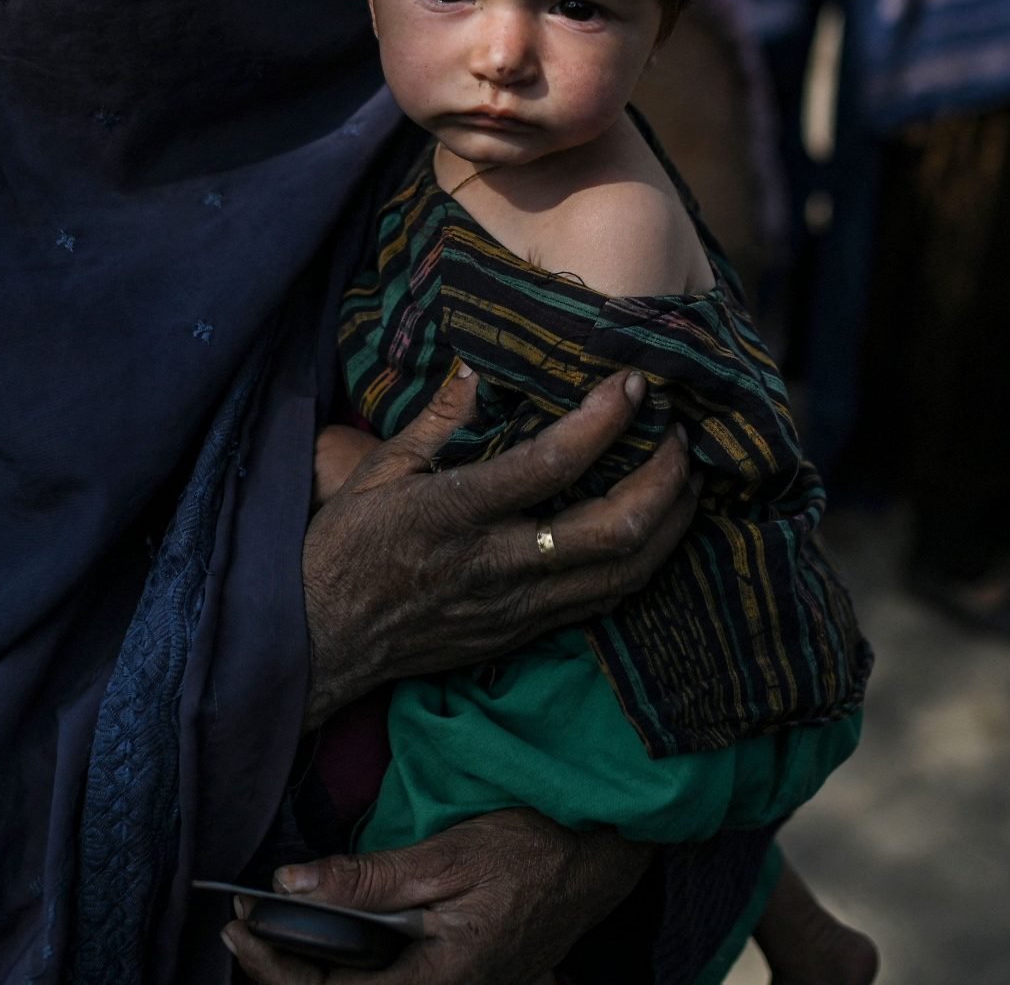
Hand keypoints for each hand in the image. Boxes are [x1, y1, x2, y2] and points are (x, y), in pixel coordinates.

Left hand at [224, 809, 651, 984]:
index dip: (279, 969)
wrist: (596, 859)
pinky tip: (319, 933)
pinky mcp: (448, 977)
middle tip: (237, 925)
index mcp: (440, 979)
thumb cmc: (531, 850)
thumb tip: (292, 882)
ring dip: (308, 969)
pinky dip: (342, 962)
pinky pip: (383, 982)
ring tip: (265, 929)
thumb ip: (371, 878)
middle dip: (282, 973)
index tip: (240, 925)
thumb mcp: (447, 856)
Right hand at [300, 365, 696, 728]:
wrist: (323, 642)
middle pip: (613, 530)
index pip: (550, 465)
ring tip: (687, 478)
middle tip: (681, 436)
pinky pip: (605, 602)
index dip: (603, 420)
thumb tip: (477, 367)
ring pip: (625, 574)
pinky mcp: (525, 634)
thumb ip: (436, 421)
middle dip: (664, 480)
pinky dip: (644, 562)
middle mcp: (498, 565)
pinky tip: (655, 530)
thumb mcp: (376, 472)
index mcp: (455, 513)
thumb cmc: (343, 549)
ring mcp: (519, 607)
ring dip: (670, 524)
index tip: (633, 383)